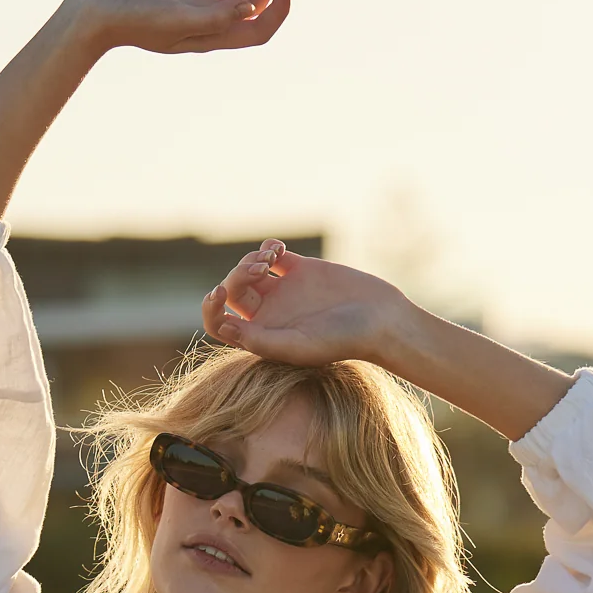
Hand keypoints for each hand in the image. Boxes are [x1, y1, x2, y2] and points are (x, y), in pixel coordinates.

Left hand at [202, 243, 413, 367]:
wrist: (379, 320)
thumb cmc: (342, 341)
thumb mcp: (299, 347)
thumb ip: (261, 341)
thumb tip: (226, 326)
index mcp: (262, 337)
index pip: (221, 324)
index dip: (212, 308)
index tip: (220, 293)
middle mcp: (269, 315)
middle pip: (233, 290)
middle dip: (238, 275)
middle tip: (260, 270)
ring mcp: (284, 291)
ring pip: (249, 269)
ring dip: (251, 258)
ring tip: (270, 259)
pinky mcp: (301, 270)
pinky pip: (272, 254)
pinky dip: (268, 246)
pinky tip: (277, 249)